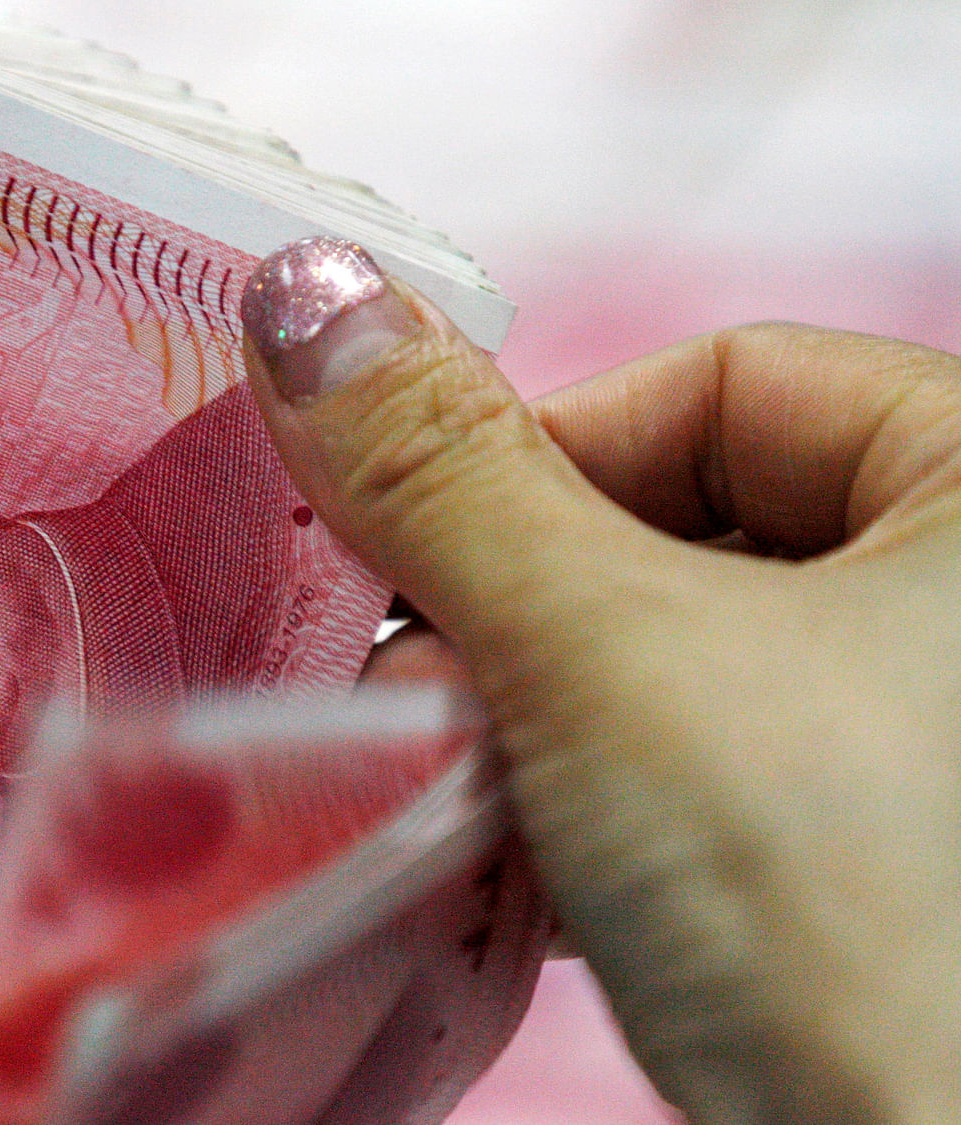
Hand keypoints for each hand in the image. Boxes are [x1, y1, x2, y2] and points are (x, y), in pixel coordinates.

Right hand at [240, 238, 960, 1124]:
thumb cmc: (840, 901)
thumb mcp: (608, 650)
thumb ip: (444, 473)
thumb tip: (304, 295)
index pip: (729, 382)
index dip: (548, 452)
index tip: (424, 562)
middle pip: (693, 526)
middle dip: (524, 615)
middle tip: (429, 704)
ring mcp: (933, 745)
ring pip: (682, 665)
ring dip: (539, 723)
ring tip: (470, 805)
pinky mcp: (882, 872)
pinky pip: (708, 781)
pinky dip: (599, 812)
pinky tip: (529, 876)